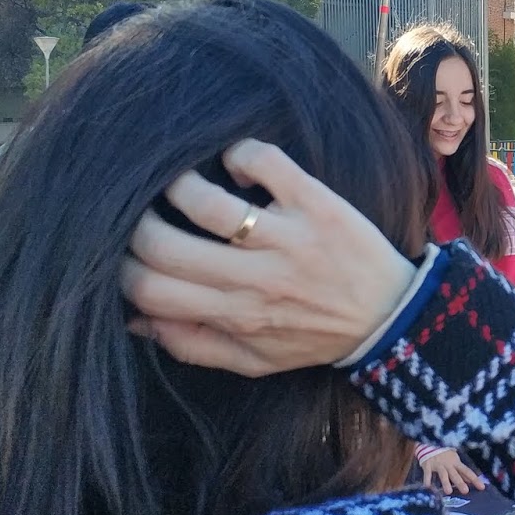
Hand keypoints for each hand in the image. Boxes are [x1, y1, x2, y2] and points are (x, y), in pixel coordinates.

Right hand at [121, 139, 417, 375]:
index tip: (127, 253)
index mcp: (236, 316)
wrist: (392, 317)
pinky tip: (237, 164)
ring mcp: (287, 238)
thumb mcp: (254, 360)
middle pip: (164, 244)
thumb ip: (193, 345)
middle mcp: (257, 278)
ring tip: (184, 185)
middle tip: (146, 214)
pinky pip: (266, 162)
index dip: (122, 268)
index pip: (151, 289)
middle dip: (138, 225)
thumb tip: (135, 318)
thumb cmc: (315, 337)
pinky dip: (241, 154)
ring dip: (179, 184)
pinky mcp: (316, 203)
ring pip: (206, 200)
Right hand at [419, 449, 485, 495]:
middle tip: (465, 491)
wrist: (429, 444)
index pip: (467, 472)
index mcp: (456, 463)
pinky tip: (428, 487)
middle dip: (460, 482)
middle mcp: (448, 464)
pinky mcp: (428, 465)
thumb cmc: (445, 456)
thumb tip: (471, 481)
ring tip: (448, 492)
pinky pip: (428, 473)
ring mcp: (438, 465)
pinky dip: (427, 479)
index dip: (474, 479)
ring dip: (446, 483)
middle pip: (455, 474)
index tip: (482, 487)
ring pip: (443, 474)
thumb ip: (461, 472)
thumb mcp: (454, 462)